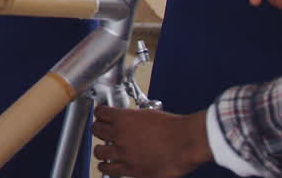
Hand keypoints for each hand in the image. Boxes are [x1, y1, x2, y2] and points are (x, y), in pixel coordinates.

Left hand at [92, 106, 212, 177]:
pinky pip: (109, 169)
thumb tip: (130, 120)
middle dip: (98, 129)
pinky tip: (106, 165)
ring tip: (103, 150)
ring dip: (100, 150)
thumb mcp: (150, 114)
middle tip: (102, 131)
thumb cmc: (173, 128)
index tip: (101, 116)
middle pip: (96, 130)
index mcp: (124, 118)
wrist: (185, 142)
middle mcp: (120, 135)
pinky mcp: (130, 169)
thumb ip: (135, 118)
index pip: (100, 113)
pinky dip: (105, 167)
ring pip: (99, 151)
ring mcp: (123, 153)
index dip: (100, 114)